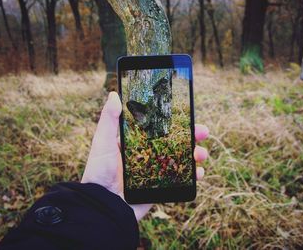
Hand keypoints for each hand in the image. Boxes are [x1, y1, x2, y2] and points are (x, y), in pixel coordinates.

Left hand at [81, 92, 208, 220]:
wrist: (103, 207)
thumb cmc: (99, 173)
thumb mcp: (102, 142)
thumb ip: (109, 120)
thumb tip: (114, 94)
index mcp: (136, 142)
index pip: (159, 127)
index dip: (174, 120)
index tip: (188, 113)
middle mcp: (147, 155)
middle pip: (174, 142)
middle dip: (191, 136)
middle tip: (203, 132)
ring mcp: (155, 171)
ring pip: (181, 159)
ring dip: (195, 155)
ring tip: (202, 154)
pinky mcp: (160, 188)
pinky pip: (180, 180)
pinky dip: (192, 175)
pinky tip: (199, 173)